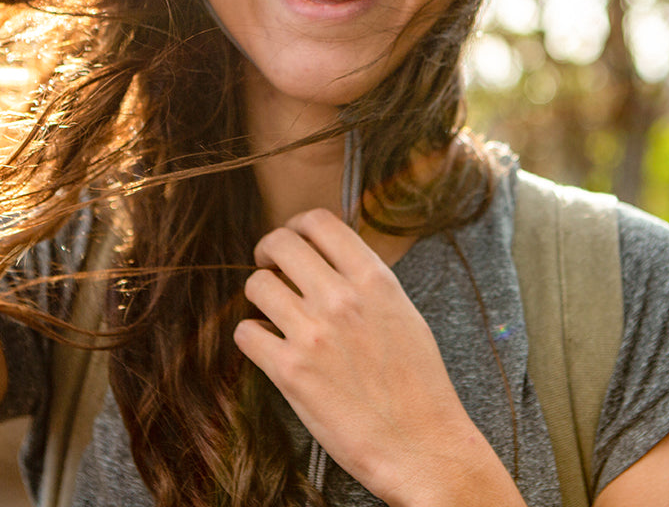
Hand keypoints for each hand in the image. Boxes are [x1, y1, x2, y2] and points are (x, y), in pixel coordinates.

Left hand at [234, 209, 517, 505]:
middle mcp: (342, 299)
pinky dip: (253, 336)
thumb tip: (328, 257)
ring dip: (259, 294)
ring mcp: (313, 334)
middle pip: (281, 242)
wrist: (422, 446)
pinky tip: (268, 345)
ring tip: (272, 309)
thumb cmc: (418, 383)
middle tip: (269, 265)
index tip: (293, 237)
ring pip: (257, 284)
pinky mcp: (290, 372)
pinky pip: (246, 332)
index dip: (297, 224)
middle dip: (268, 250)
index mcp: (374, 279)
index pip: (319, 221)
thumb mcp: (403, 312)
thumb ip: (366, 281)